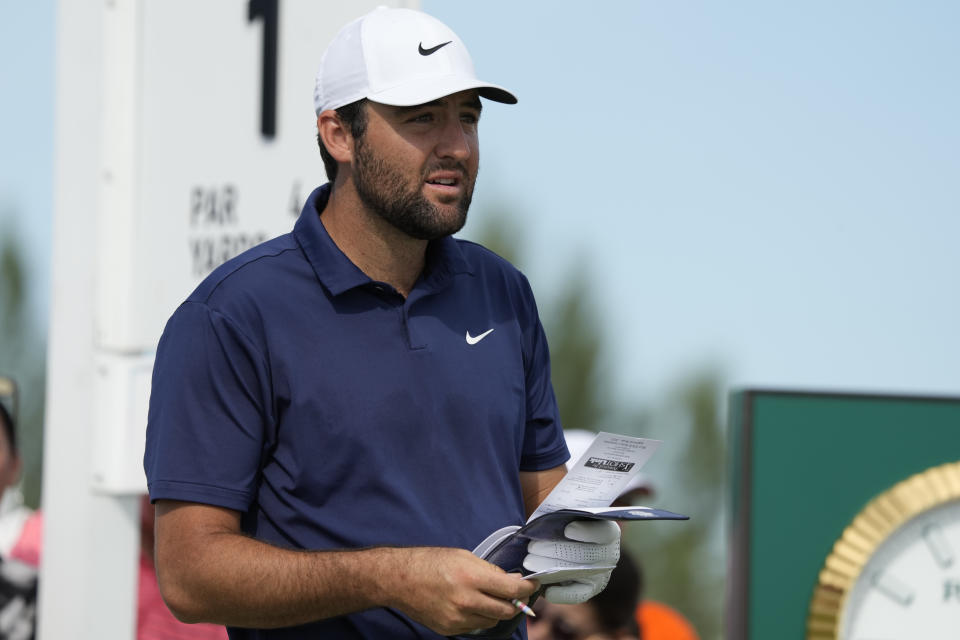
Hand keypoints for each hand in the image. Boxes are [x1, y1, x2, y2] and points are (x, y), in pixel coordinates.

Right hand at [384, 547, 538, 635]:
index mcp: (471, 578)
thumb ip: (489, 570)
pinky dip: (478, 617)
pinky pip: (474, 627)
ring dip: (496, 611)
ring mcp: (457, 619)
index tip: (533, 585)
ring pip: (491, 621)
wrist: (399, 580)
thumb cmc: (430, 562)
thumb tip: (511, 580)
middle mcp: (466, 601)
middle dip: (515, 603)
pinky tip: (469, 604)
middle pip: (505, 611)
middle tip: (514, 594)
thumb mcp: (463, 556)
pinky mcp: (449, 629)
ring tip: (487, 597)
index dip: (527, 588)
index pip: (511, 590)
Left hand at [523, 519, 619, 603]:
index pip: (603, 532)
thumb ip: (561, 516)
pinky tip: (545, 590)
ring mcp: (600, 573)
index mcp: (608, 531)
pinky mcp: (590, 589)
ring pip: (575, 572)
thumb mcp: (567, 514)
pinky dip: (561, 593)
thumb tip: (544, 522)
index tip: (567, 530)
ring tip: (529, 562)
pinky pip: (577, 594)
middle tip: (532, 548)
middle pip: (583, 554)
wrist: (567, 542)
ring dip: (549, 568)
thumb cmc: (565, 522)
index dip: (586, 532)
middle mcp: (608, 554)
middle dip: (554, 550)